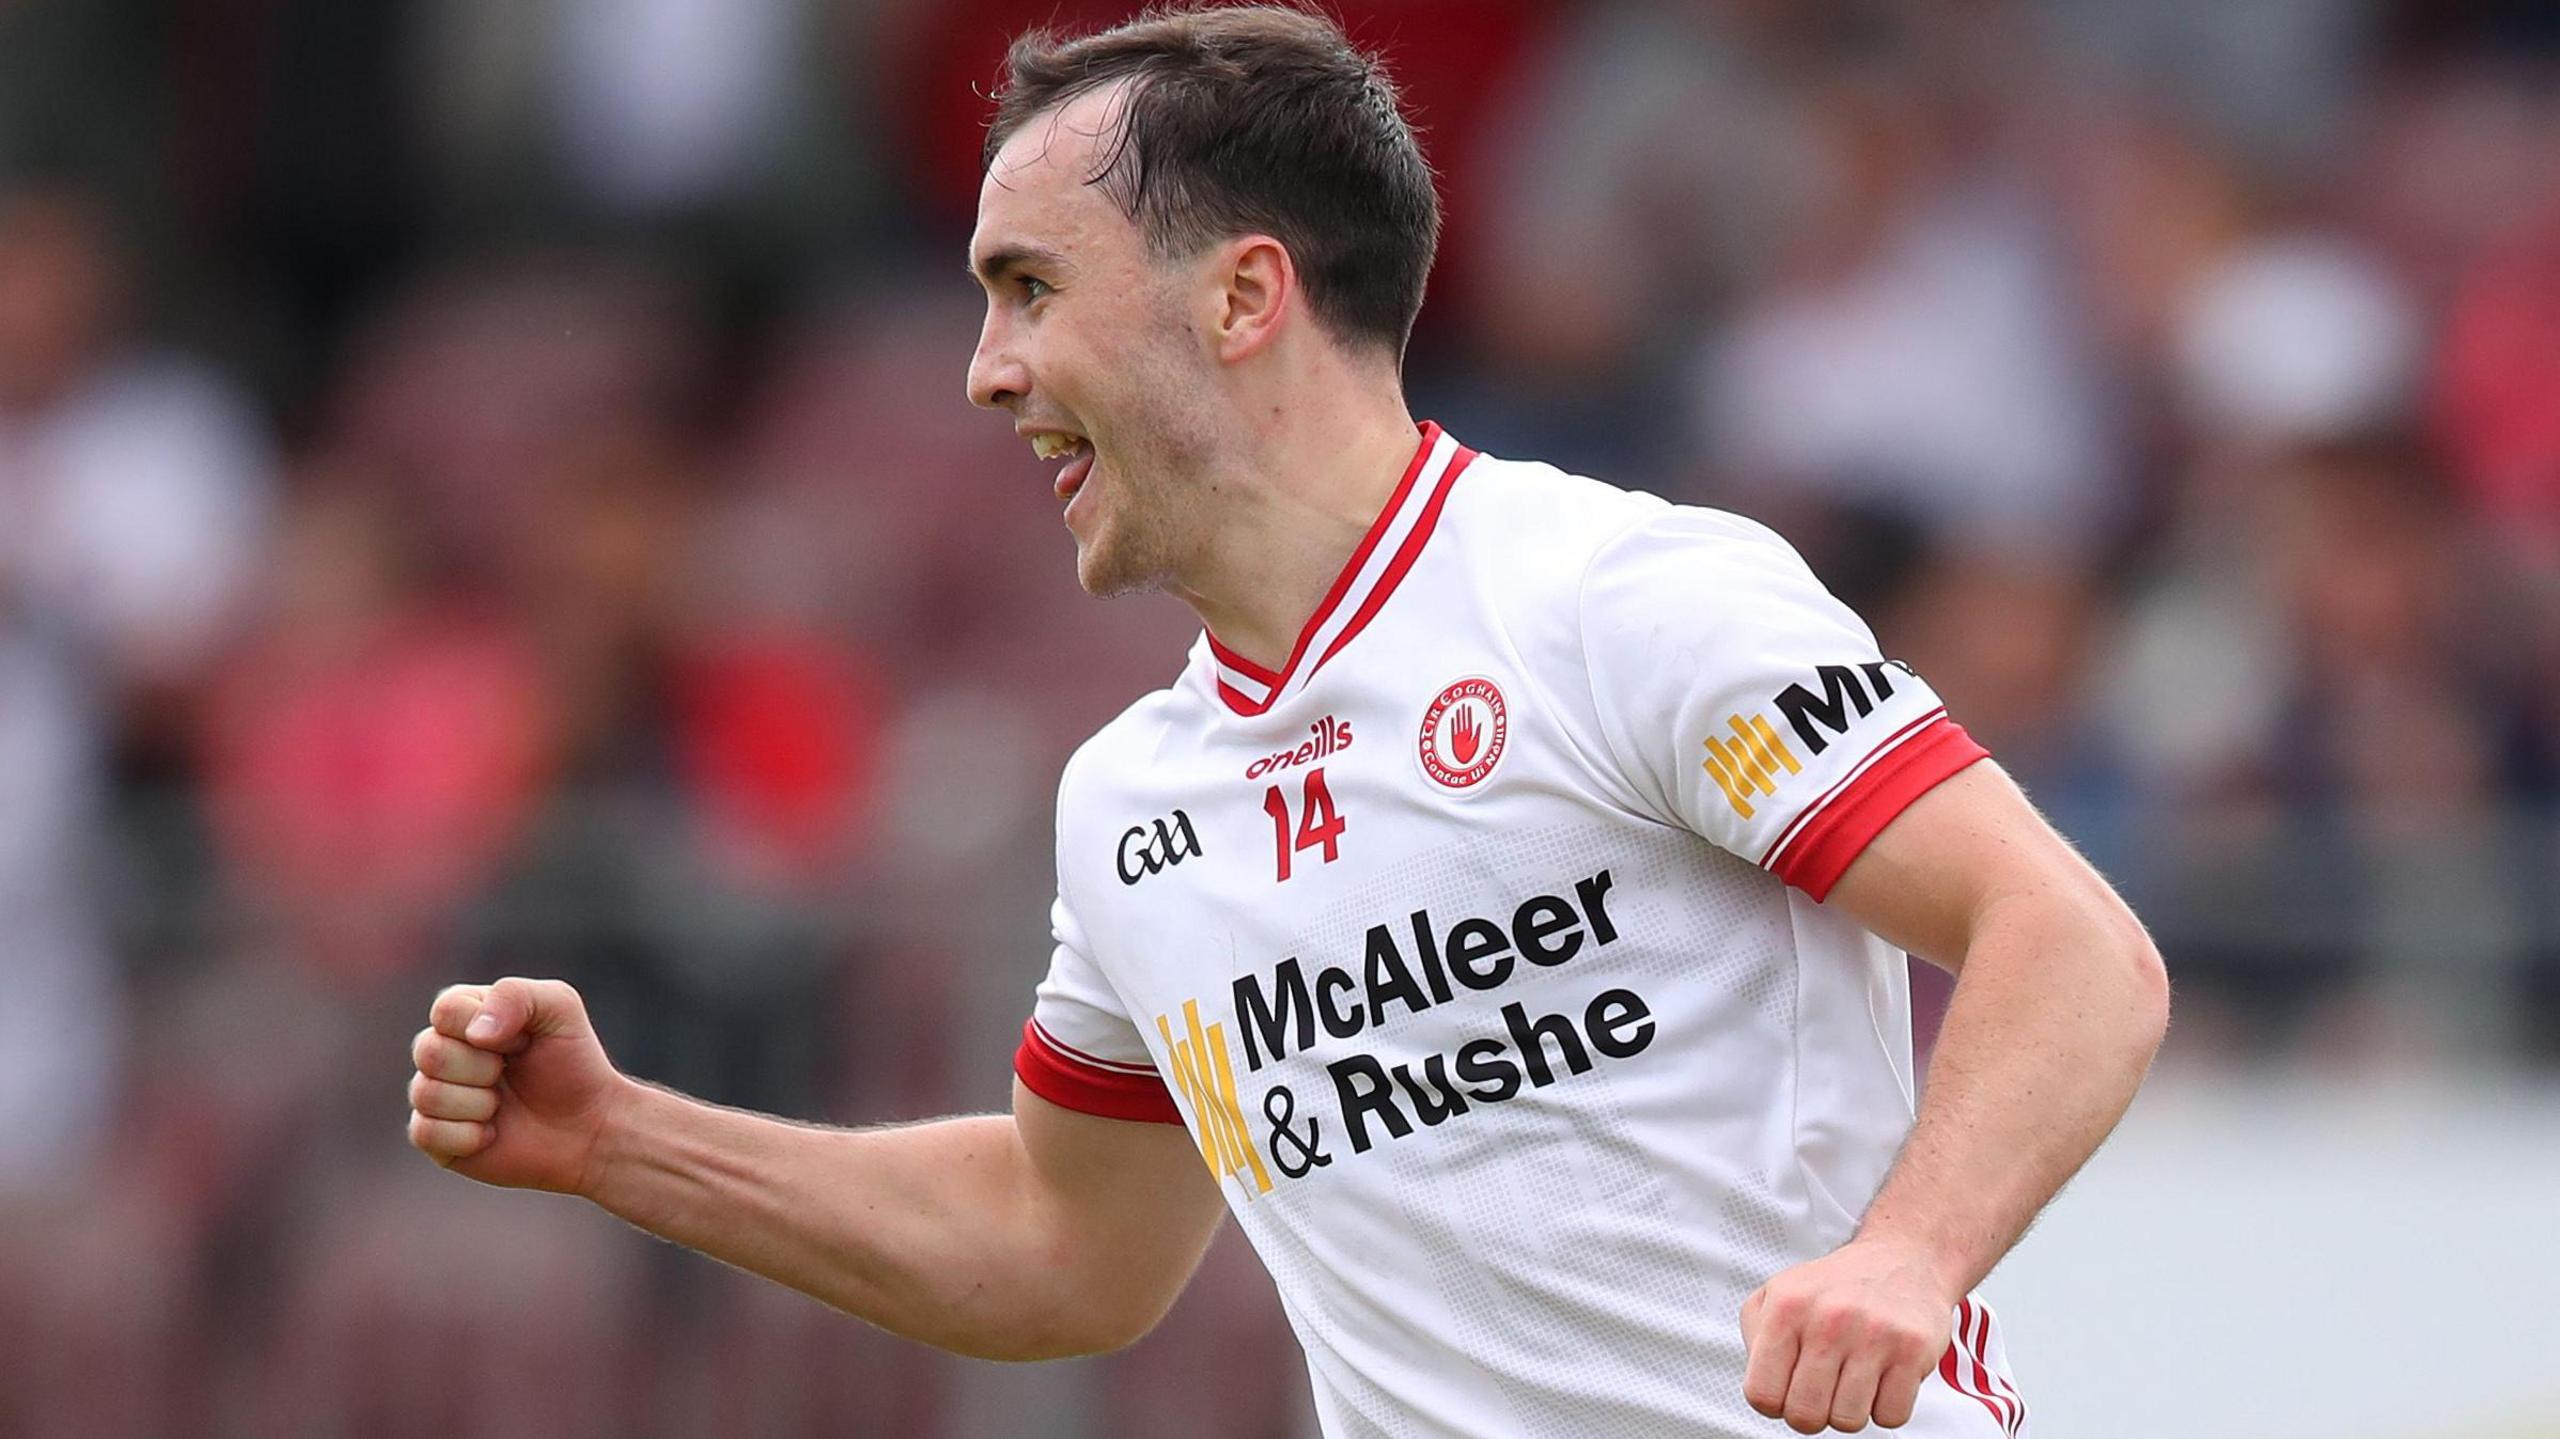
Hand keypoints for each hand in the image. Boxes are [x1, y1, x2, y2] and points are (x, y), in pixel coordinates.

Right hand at [406, 977, 627, 1195]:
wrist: (588, 1126)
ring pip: (425, 1093)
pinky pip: (426, 1133)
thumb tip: (474, 1034)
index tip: (523, 1040)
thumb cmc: (573, 1062)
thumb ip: (515, 995)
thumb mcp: (559, 1007)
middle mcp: (442, 1051)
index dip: (489, 1028)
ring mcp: (435, 1095)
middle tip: (511, 1073)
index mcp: (464, 1014)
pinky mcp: (435, 1138)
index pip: (445, 1010)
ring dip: (479, 1103)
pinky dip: (468, 1136)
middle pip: (429, 1051)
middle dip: (484, 1067)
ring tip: (503, 1104)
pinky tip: (492, 1133)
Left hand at [1739, 1237, 1954, 1432]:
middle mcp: (1828, 1319)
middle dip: (1811, 1413)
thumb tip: (1761, 1386)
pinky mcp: (1913, 1350)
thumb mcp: (1777, 1293)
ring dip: (1850, 1410)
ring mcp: (1873, 1335)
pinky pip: (1891, 1417)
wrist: (1903, 1259)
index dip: (1774, 1404)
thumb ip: (1756, 1337)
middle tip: (1823, 1390)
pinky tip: (1882, 1377)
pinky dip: (1886, 1408)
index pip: (1762, 1394)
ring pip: (1848, 1422)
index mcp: (1787, 1307)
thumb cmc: (1837, 1286)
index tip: (1788, 1390)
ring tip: (1853, 1378)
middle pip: (1805, 1415)